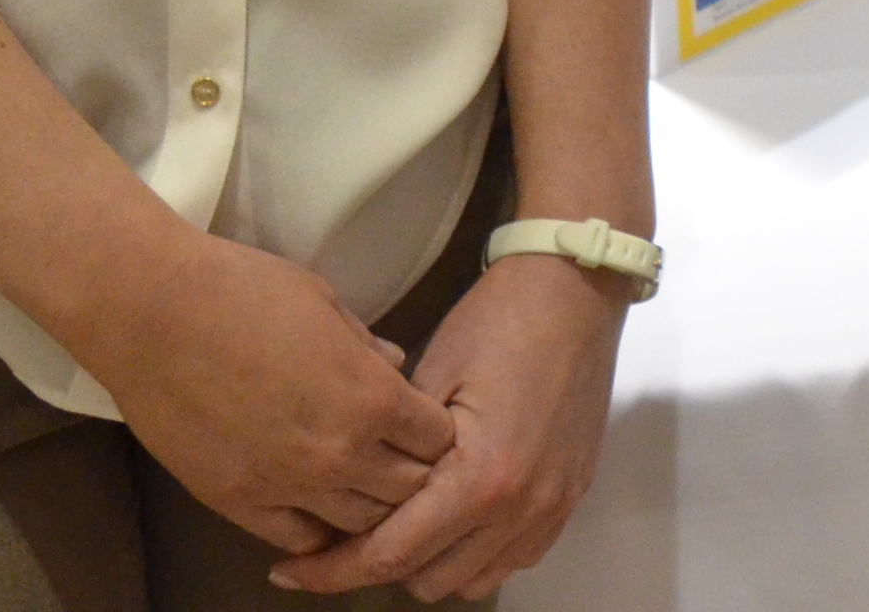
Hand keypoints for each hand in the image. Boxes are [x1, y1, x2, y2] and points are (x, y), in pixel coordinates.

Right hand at [87, 231, 460, 556]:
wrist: (153, 314)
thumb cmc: (244, 291)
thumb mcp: (326, 304)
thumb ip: (367, 347)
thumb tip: (395, 367)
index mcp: (371, 396)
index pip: (438, 440)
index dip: (437, 432)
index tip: (424, 423)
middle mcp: (339, 452)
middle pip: (409, 491)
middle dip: (414, 474)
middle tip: (399, 459)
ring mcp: (287, 484)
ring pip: (359, 525)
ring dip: (369, 507)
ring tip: (362, 486)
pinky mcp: (236, 502)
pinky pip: (297, 539)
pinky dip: (316, 530)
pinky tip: (315, 507)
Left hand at [273, 252, 626, 596]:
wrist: (576, 289)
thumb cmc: (496, 321)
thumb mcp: (428, 379)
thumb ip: (393, 453)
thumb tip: (354, 501)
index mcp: (481, 479)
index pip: (390, 555)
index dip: (332, 571)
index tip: (292, 571)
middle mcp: (520, 508)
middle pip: (427, 579)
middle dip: (379, 563)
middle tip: (352, 529)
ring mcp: (552, 507)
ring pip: (471, 580)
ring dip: (432, 563)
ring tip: (407, 523)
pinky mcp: (570, 497)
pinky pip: (513, 559)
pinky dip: (478, 552)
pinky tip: (458, 517)